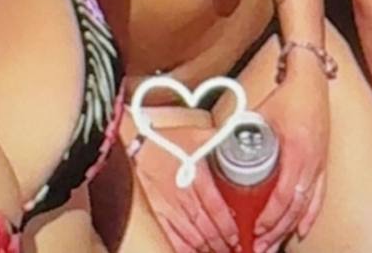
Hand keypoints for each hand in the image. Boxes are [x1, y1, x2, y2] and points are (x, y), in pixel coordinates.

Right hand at [135, 125, 240, 252]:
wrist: (134, 144)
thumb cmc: (162, 140)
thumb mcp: (194, 134)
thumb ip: (215, 137)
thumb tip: (233, 131)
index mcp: (198, 179)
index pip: (218, 210)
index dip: (230, 226)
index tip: (237, 236)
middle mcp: (186, 197)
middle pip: (208, 228)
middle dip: (221, 243)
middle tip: (230, 249)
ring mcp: (170, 209)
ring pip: (193, 237)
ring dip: (206, 248)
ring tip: (216, 251)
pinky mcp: (156, 215)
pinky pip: (173, 239)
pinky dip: (184, 248)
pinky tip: (192, 251)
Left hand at [252, 69, 328, 252]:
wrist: (312, 82)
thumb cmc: (285, 95)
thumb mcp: (259, 112)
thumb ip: (239, 130)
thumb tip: (215, 144)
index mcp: (294, 149)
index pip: (283, 193)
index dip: (269, 215)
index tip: (255, 228)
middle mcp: (310, 161)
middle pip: (295, 207)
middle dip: (276, 229)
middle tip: (259, 244)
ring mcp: (319, 164)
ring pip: (306, 206)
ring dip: (289, 228)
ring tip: (272, 242)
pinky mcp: (323, 164)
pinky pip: (318, 197)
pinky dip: (309, 216)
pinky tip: (299, 230)